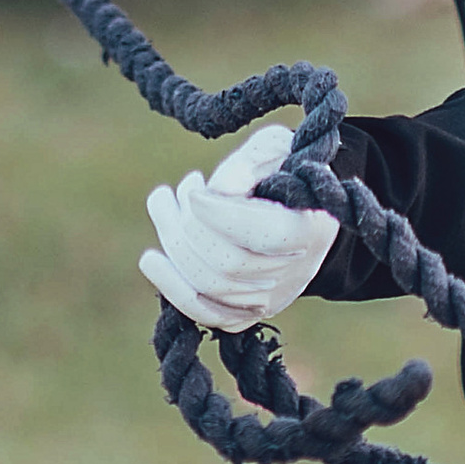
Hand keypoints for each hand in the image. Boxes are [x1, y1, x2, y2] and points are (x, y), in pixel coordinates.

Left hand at [138, 117, 337, 332]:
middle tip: (170, 191)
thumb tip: (216, 192)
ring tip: (160, 203)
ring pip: (211, 288)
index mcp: (311, 229)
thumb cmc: (284, 168)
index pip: (264, 235)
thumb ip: (248, 164)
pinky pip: (207, 314)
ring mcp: (272, 298)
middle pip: (229, 265)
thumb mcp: (275, 149)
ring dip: (174, 246)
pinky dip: (175, 288)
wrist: (301, 208)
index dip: (221, 214)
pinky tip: (153, 261)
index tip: (194, 186)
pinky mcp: (248, 312)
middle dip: (187, 226)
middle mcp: (295, 273)